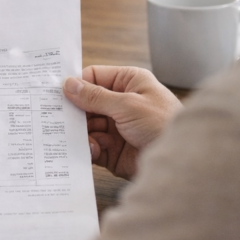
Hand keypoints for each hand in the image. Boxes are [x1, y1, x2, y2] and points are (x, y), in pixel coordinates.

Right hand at [63, 66, 181, 179]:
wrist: (182, 162)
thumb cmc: (163, 124)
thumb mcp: (128, 104)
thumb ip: (96, 96)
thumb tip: (69, 84)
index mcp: (128, 83)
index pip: (94, 77)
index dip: (76, 84)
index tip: (57, 93)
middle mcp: (121, 103)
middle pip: (86, 103)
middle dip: (75, 112)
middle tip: (59, 118)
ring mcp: (116, 127)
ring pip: (86, 126)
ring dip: (82, 133)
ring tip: (83, 138)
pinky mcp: (112, 149)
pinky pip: (91, 145)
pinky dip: (88, 148)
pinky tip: (93, 150)